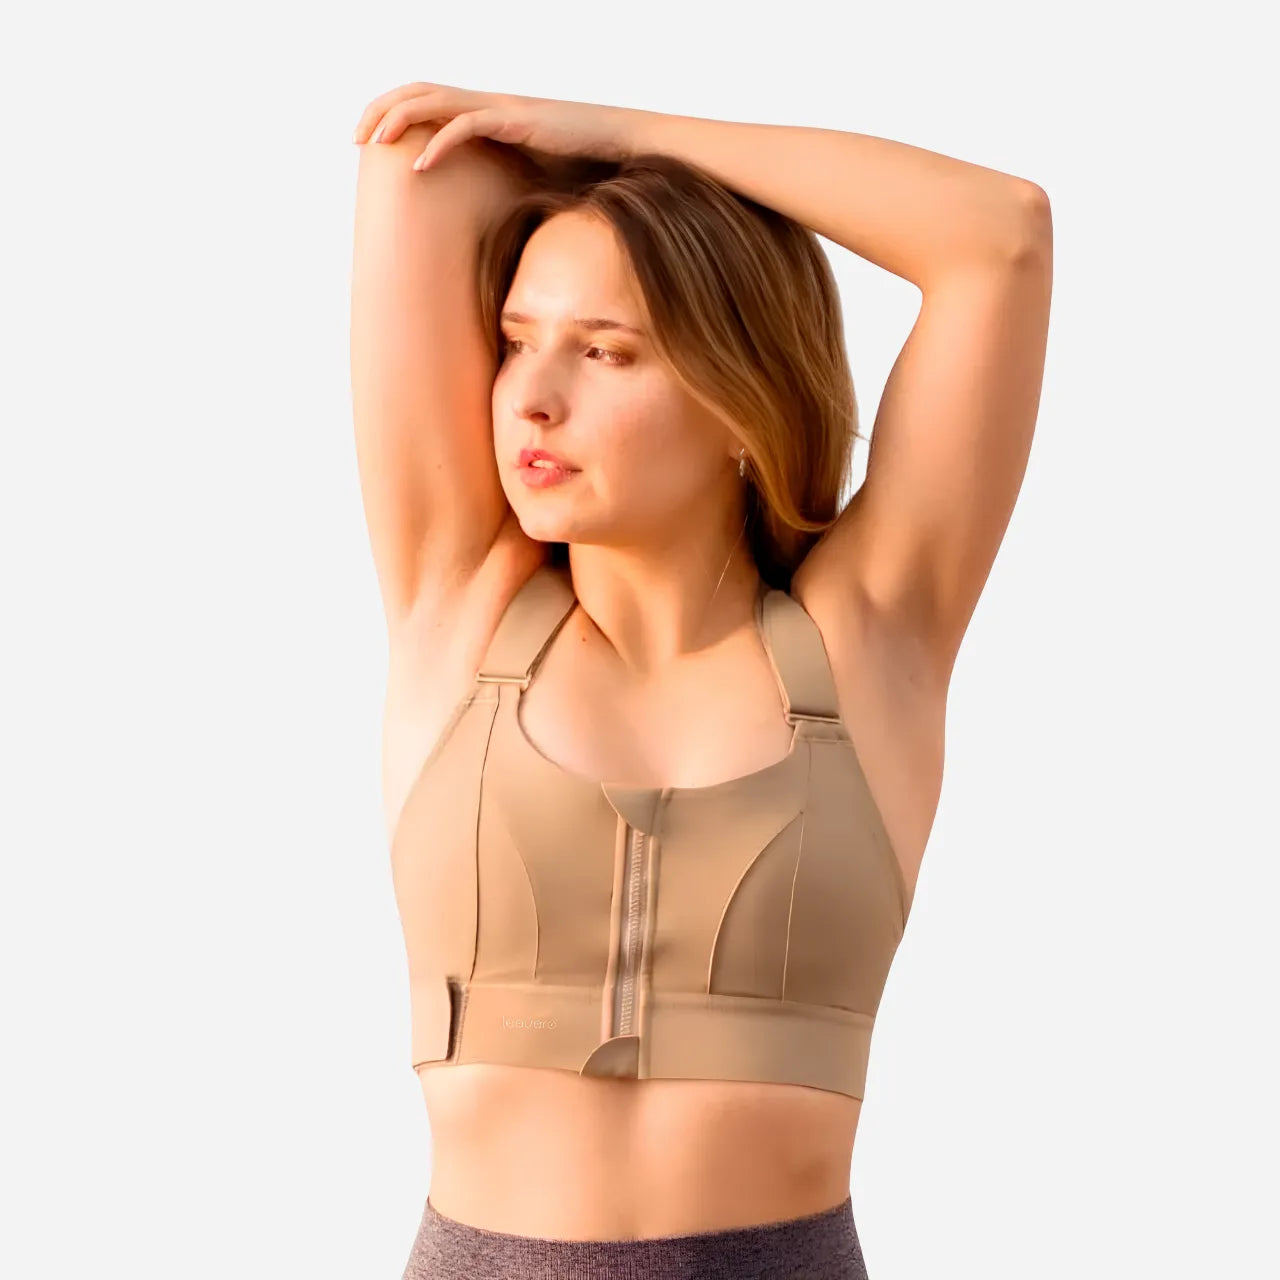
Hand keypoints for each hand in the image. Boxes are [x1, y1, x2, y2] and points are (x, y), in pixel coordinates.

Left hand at [352, 82, 639, 172]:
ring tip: (374, 143)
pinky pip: (468, 125)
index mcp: (486, 111)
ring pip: (434, 100)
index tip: (369, 138)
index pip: (428, 98)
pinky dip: (440, 143)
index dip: (393, 110)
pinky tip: (420, 165)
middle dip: (380, 109)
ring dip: (398, 119)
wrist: (618, 145)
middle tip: (355, 138)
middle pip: (419, 90)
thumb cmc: (580, 165)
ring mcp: (501, 108)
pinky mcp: (516, 121)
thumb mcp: (530, 175)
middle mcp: (488, 102)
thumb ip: (502, 185)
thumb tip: (482, 224)